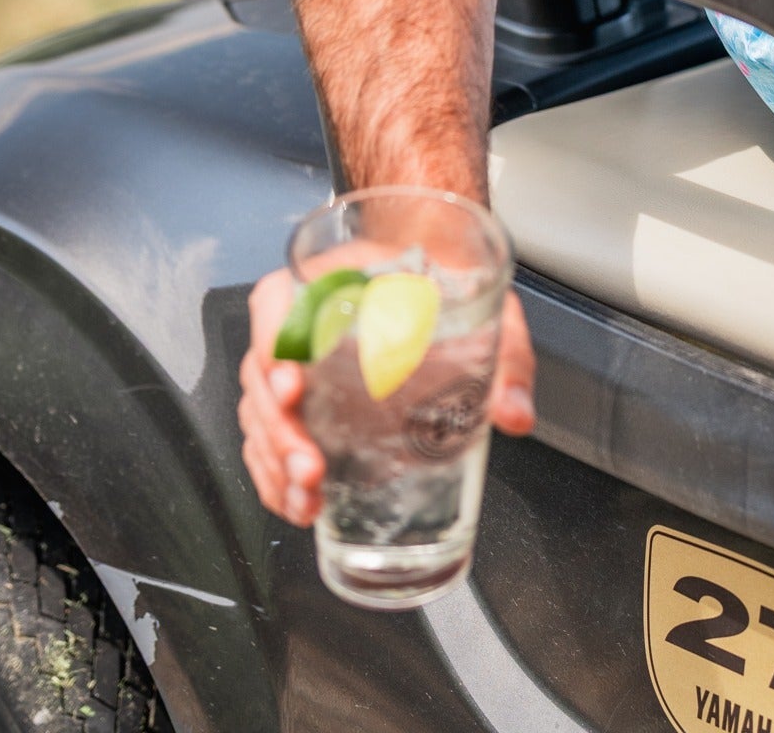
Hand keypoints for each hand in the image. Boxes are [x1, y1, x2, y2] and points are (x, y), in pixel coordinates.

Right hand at [237, 270, 535, 525]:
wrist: (445, 271)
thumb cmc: (453, 280)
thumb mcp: (487, 305)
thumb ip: (507, 355)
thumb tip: (514, 414)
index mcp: (337, 280)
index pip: (276, 301)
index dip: (272, 343)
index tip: (292, 384)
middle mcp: (306, 320)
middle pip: (261, 372)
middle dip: (278, 429)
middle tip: (310, 466)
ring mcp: (301, 362)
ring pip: (259, 412)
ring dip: (275, 461)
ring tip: (307, 497)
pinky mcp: (307, 399)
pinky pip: (269, 436)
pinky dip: (275, 474)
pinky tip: (300, 503)